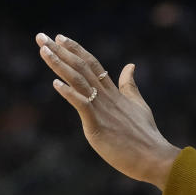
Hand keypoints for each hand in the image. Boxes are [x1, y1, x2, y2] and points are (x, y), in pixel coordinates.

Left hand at [36, 33, 180, 188]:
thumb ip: (130, 86)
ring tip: (43, 51)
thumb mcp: (138, 105)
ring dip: (59, 65)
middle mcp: (107, 97)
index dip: (76, 49)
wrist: (154, 157)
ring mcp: (102, 110)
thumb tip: (130, 65)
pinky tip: (55, 84)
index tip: (60, 37)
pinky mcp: (98, 126)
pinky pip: (82, 105)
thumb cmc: (146, 136)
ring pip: (78, 81)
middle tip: (41, 37)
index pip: (92, 64)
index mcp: (114, 92)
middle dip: (60, 51)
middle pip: (81, 67)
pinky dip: (69, 93)